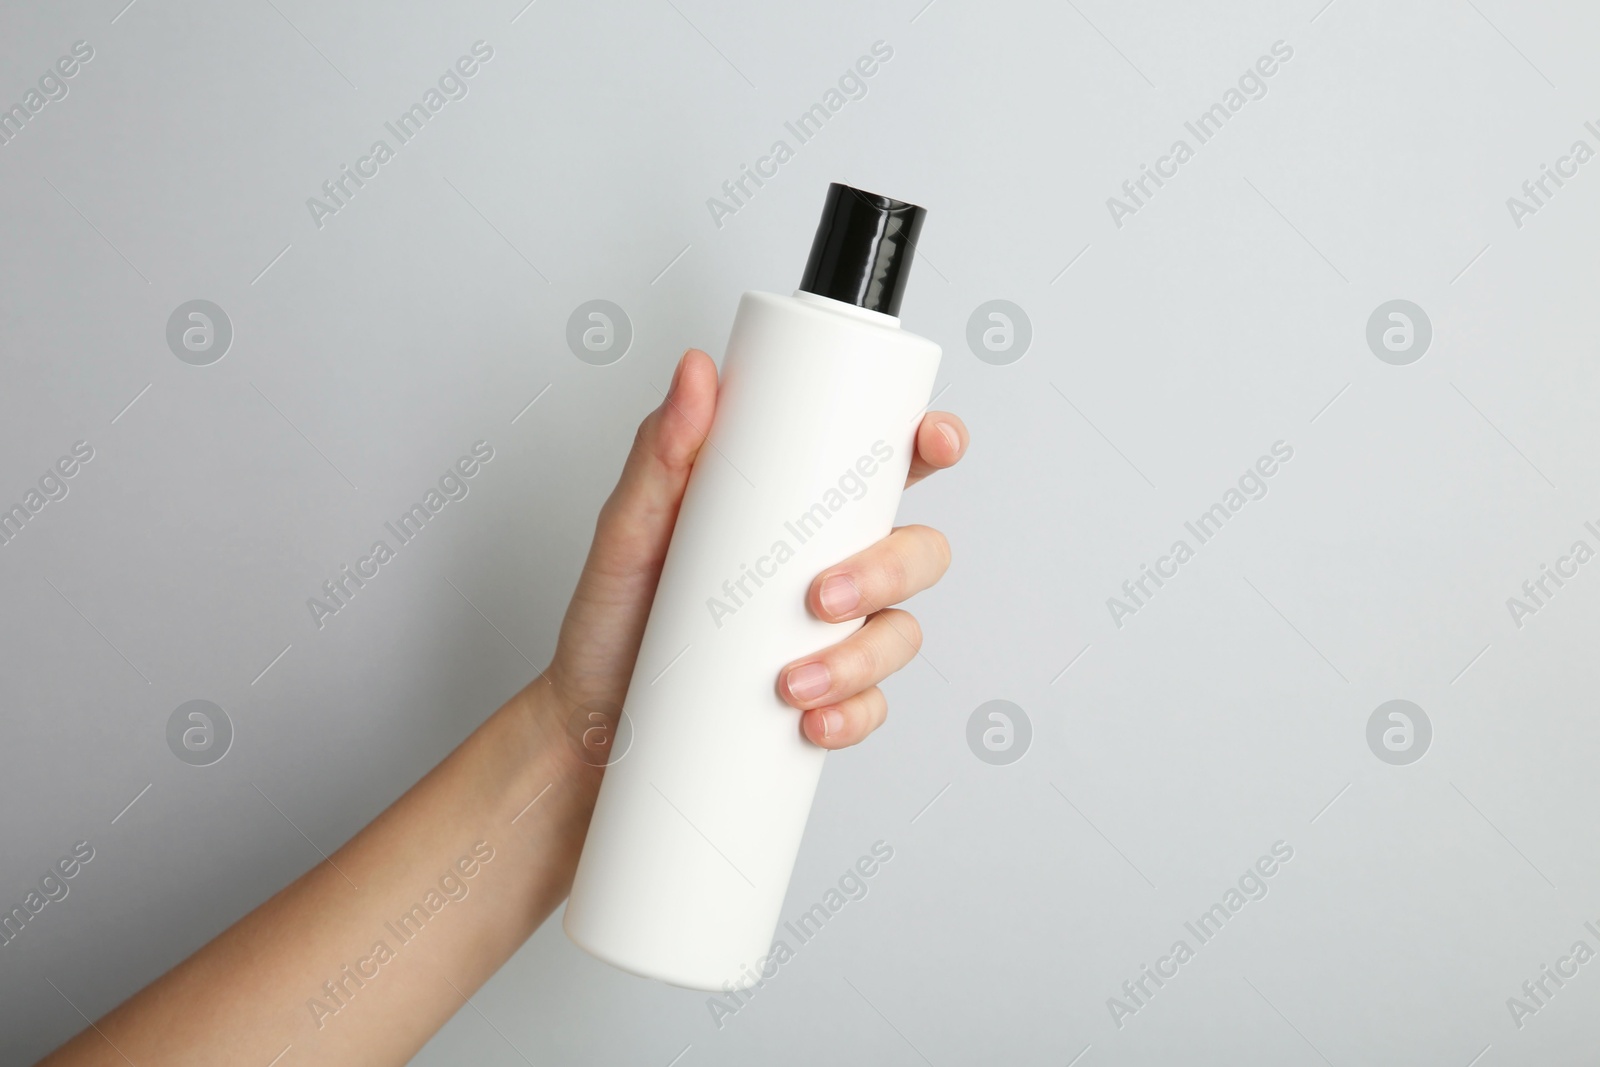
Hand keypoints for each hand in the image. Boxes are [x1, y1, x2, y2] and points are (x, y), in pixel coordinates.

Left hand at [537, 348, 965, 760]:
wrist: (590, 724)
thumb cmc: (615, 619)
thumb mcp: (629, 530)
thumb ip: (661, 453)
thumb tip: (695, 373)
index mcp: (801, 511)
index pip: (887, 466)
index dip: (932, 444)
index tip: (931, 440)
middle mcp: (830, 568)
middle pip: (917, 552)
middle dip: (890, 571)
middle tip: (821, 595)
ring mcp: (834, 638)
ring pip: (901, 634)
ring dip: (864, 658)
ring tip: (794, 680)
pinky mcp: (825, 702)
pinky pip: (873, 708)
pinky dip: (853, 716)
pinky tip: (814, 720)